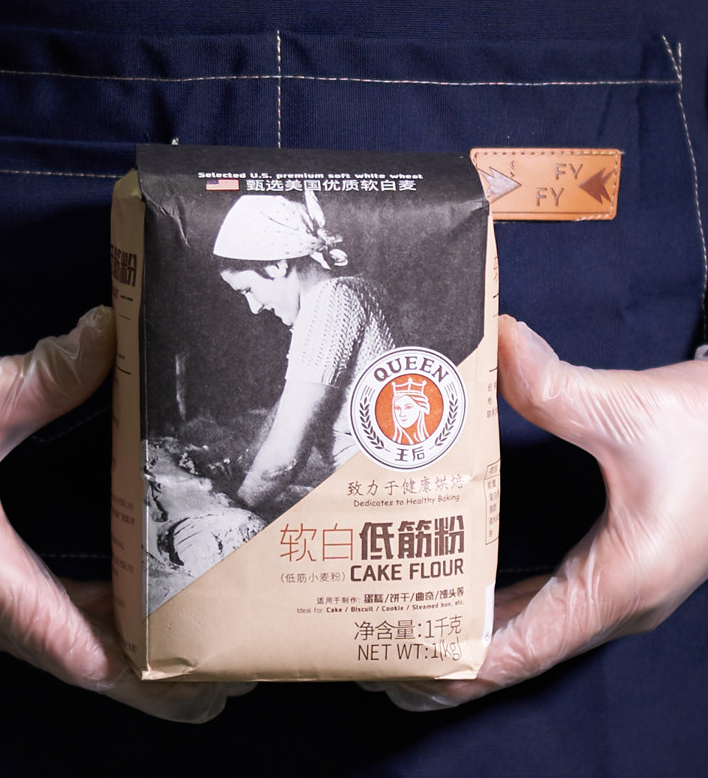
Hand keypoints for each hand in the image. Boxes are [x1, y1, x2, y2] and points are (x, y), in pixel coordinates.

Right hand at [0, 307, 250, 720]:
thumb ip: (42, 374)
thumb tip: (109, 335)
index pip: (75, 649)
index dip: (142, 676)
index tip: (202, 683)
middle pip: (86, 662)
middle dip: (155, 680)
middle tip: (225, 675)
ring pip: (70, 646)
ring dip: (132, 657)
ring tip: (198, 656)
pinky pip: (52, 619)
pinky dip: (102, 626)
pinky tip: (139, 609)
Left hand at [364, 314, 707, 709]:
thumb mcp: (631, 410)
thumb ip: (557, 385)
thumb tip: (498, 341)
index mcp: (618, 582)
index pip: (524, 648)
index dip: (459, 664)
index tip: (398, 666)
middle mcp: (613, 602)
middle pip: (517, 654)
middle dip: (446, 661)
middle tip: (376, 655)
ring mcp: (612, 591)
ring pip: (528, 636)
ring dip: (466, 644)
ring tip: (401, 639)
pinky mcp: (609, 572)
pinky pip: (541, 611)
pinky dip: (495, 619)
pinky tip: (456, 606)